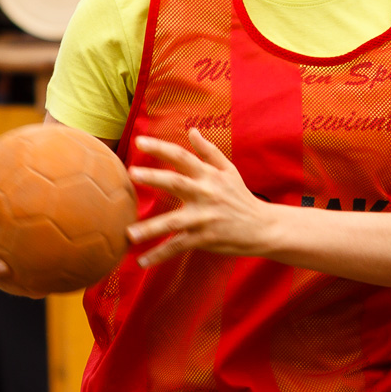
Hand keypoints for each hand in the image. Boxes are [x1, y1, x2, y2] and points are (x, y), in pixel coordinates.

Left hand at [126, 130, 276, 267]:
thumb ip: (208, 151)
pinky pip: (178, 247)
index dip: (161, 148)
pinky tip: (141, 261)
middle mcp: (204, 193)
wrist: (262, 227)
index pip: (182, 156)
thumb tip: (191, 130)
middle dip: (154, 177)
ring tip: (128, 233)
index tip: (139, 141)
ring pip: (173, 222)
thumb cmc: (241, 196)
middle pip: (176, 182)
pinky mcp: (204, 238)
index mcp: (208, 175)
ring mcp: (203, 218)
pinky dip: (159, 255)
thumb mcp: (229, 170)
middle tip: (132, 173)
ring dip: (150, 228)